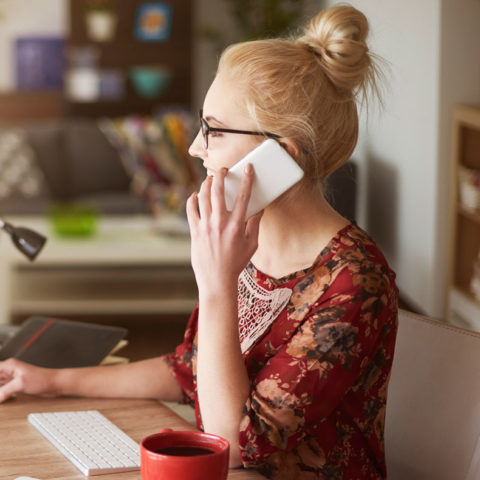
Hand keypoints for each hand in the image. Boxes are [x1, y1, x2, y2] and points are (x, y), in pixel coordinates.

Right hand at [0, 358, 56, 402]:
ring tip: (0, 397)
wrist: (54, 384)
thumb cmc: (42, 379)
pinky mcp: (15, 386)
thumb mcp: (20, 384)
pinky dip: (0, 394)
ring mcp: (11, 379)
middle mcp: (9, 371)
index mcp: (9, 366)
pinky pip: (2, 390)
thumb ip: (4, 391)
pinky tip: (2, 399)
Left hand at [186, 164, 261, 294]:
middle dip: (221, 175)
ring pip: (203, 197)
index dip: (247, 179)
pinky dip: (192, 200)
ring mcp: (205, 226)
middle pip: (218, 191)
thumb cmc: (236, 263)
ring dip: (206, 184)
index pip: (243, 196)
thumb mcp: (252, 245)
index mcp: (237, 225)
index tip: (248, 168)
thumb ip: (255, 225)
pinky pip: (190, 210)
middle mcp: (220, 223)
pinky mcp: (195, 231)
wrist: (216, 279)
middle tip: (223, 170)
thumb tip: (258, 210)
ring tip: (210, 180)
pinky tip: (195, 196)